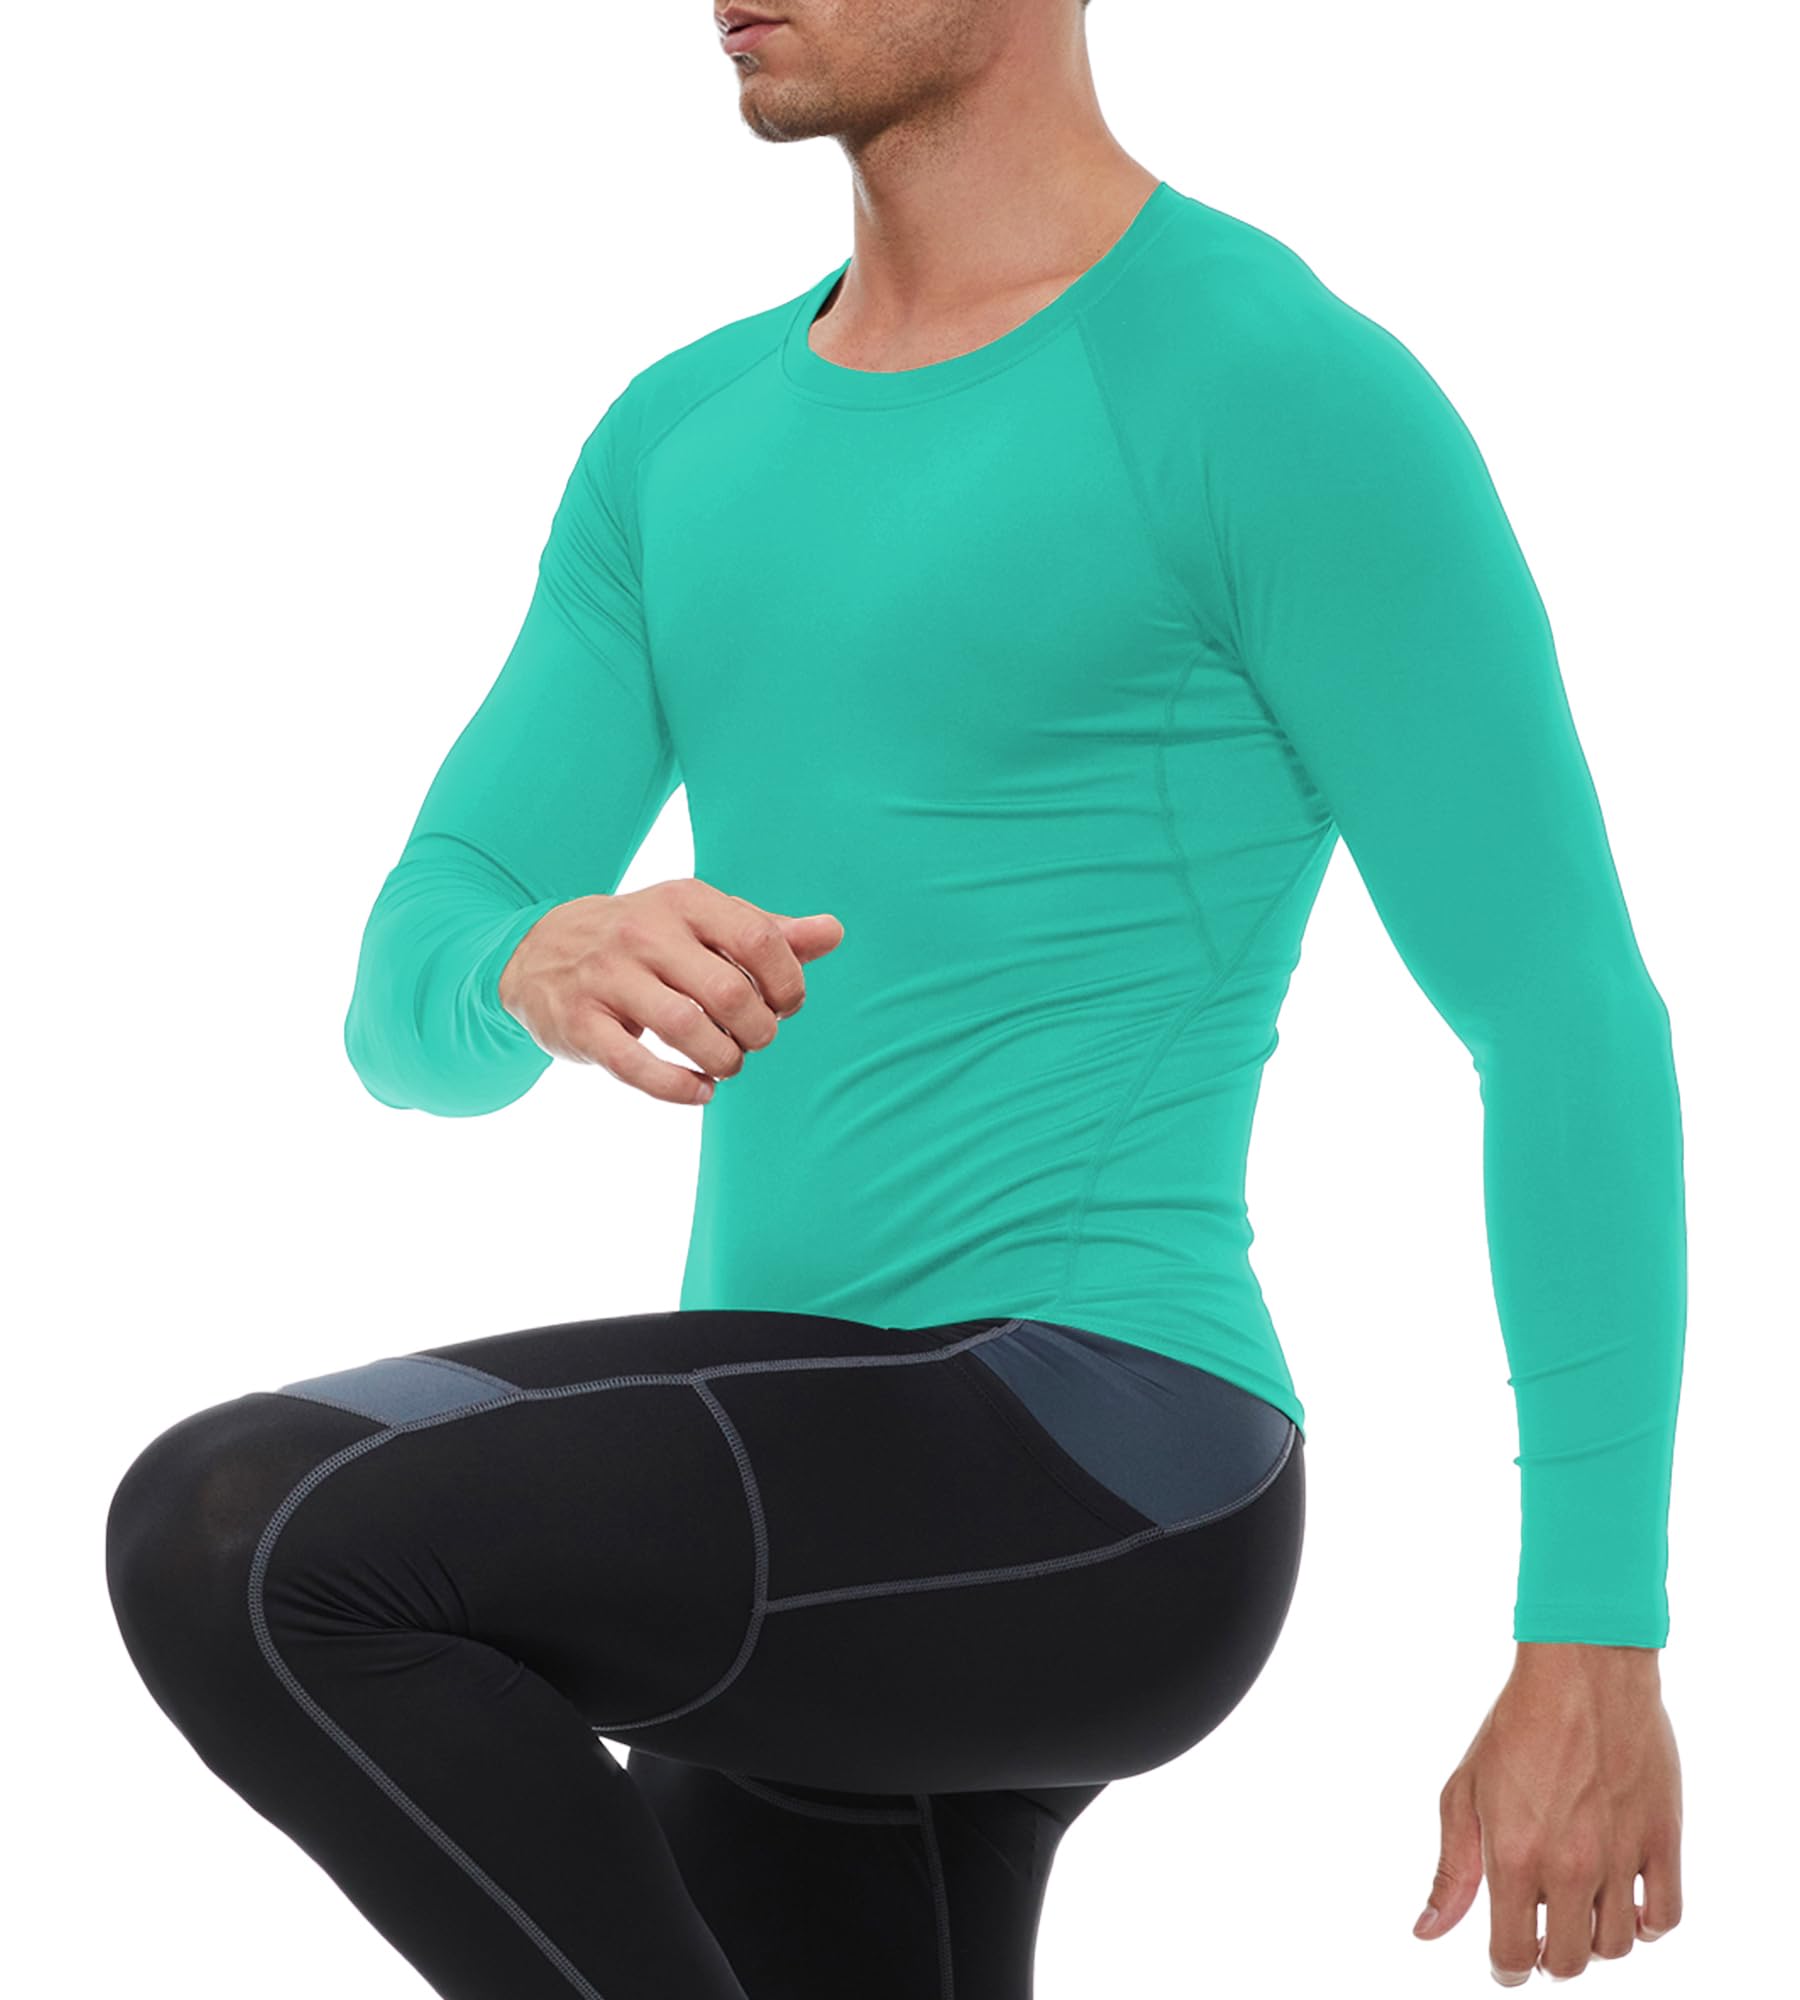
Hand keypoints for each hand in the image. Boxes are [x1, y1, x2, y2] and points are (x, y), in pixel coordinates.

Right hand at [497, 877, 844, 1104]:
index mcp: (685, 901)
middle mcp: (644, 932)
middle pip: (729, 992)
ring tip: (727, 1065)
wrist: (541, 948)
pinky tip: (699, 1090)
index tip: (784, 1006)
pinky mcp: (580, 1022)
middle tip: (755, 1041)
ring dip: (724, 1060)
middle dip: (758, 1030)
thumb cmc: (647, 939)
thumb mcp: (703, 922)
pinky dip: (679, 1088)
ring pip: (687, 1028)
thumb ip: (769, 931)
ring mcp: (608, 977)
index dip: (787, 982)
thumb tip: (834, 933)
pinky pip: (636, 1066)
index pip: (759, 938)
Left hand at [1415, 1643, 1682, 1981]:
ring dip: (1595, 1938)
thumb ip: (1451, 1870)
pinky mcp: (1662, 1840)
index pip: (1514, 1957)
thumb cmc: (1515, 1726)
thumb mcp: (1464, 1792)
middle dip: (1550, 1956)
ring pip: (1618, 1947)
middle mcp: (1568, 1866)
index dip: (1508, 1969)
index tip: (1507, 1960)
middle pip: (1568, 1962)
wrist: (1582, 1671)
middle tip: (1543, 1930)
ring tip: (1580, 1907)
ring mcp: (1620, 1856)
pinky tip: (1626, 1901)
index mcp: (1513, 1856)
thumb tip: (1426, 1931)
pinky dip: (1647, 1923)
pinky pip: (1666, 1917)